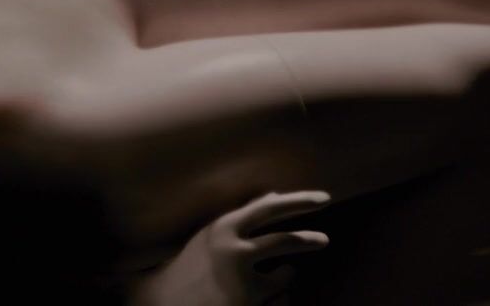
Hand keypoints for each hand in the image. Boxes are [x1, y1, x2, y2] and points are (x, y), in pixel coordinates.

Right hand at [132, 191, 331, 305]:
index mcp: (222, 227)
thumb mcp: (212, 235)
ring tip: (281, 275)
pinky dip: (275, 296)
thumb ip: (244, 216)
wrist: (164, 301)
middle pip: (284, 240)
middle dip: (307, 240)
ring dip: (284, 276)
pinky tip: (262, 298)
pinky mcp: (246, 301)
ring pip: (283, 275)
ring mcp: (240, 277)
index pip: (268, 207)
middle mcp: (232, 249)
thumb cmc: (188, 267)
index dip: (299, 201)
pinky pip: (276, 297)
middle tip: (324, 240)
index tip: (323, 198)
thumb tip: (274, 194)